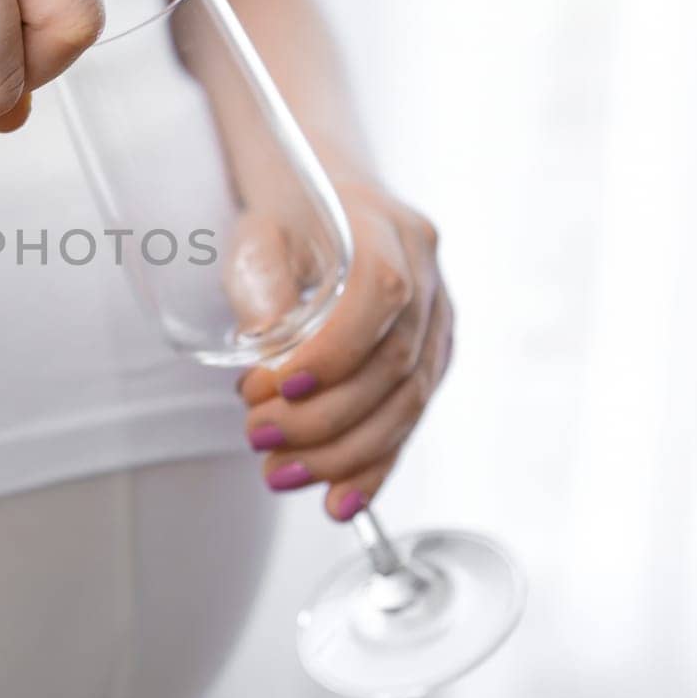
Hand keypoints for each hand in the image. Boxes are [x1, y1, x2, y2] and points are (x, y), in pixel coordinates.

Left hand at [236, 181, 452, 519]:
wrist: (329, 193)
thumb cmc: (288, 212)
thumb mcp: (260, 233)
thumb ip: (263, 287)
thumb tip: (264, 360)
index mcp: (388, 230)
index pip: (378, 298)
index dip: (332, 352)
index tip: (272, 387)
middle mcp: (429, 278)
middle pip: (392, 364)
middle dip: (322, 416)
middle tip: (257, 437)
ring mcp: (439, 322)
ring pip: (405, 403)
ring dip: (341, 453)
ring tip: (278, 474)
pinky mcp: (432, 360)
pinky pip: (408, 422)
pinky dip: (373, 468)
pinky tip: (338, 503)